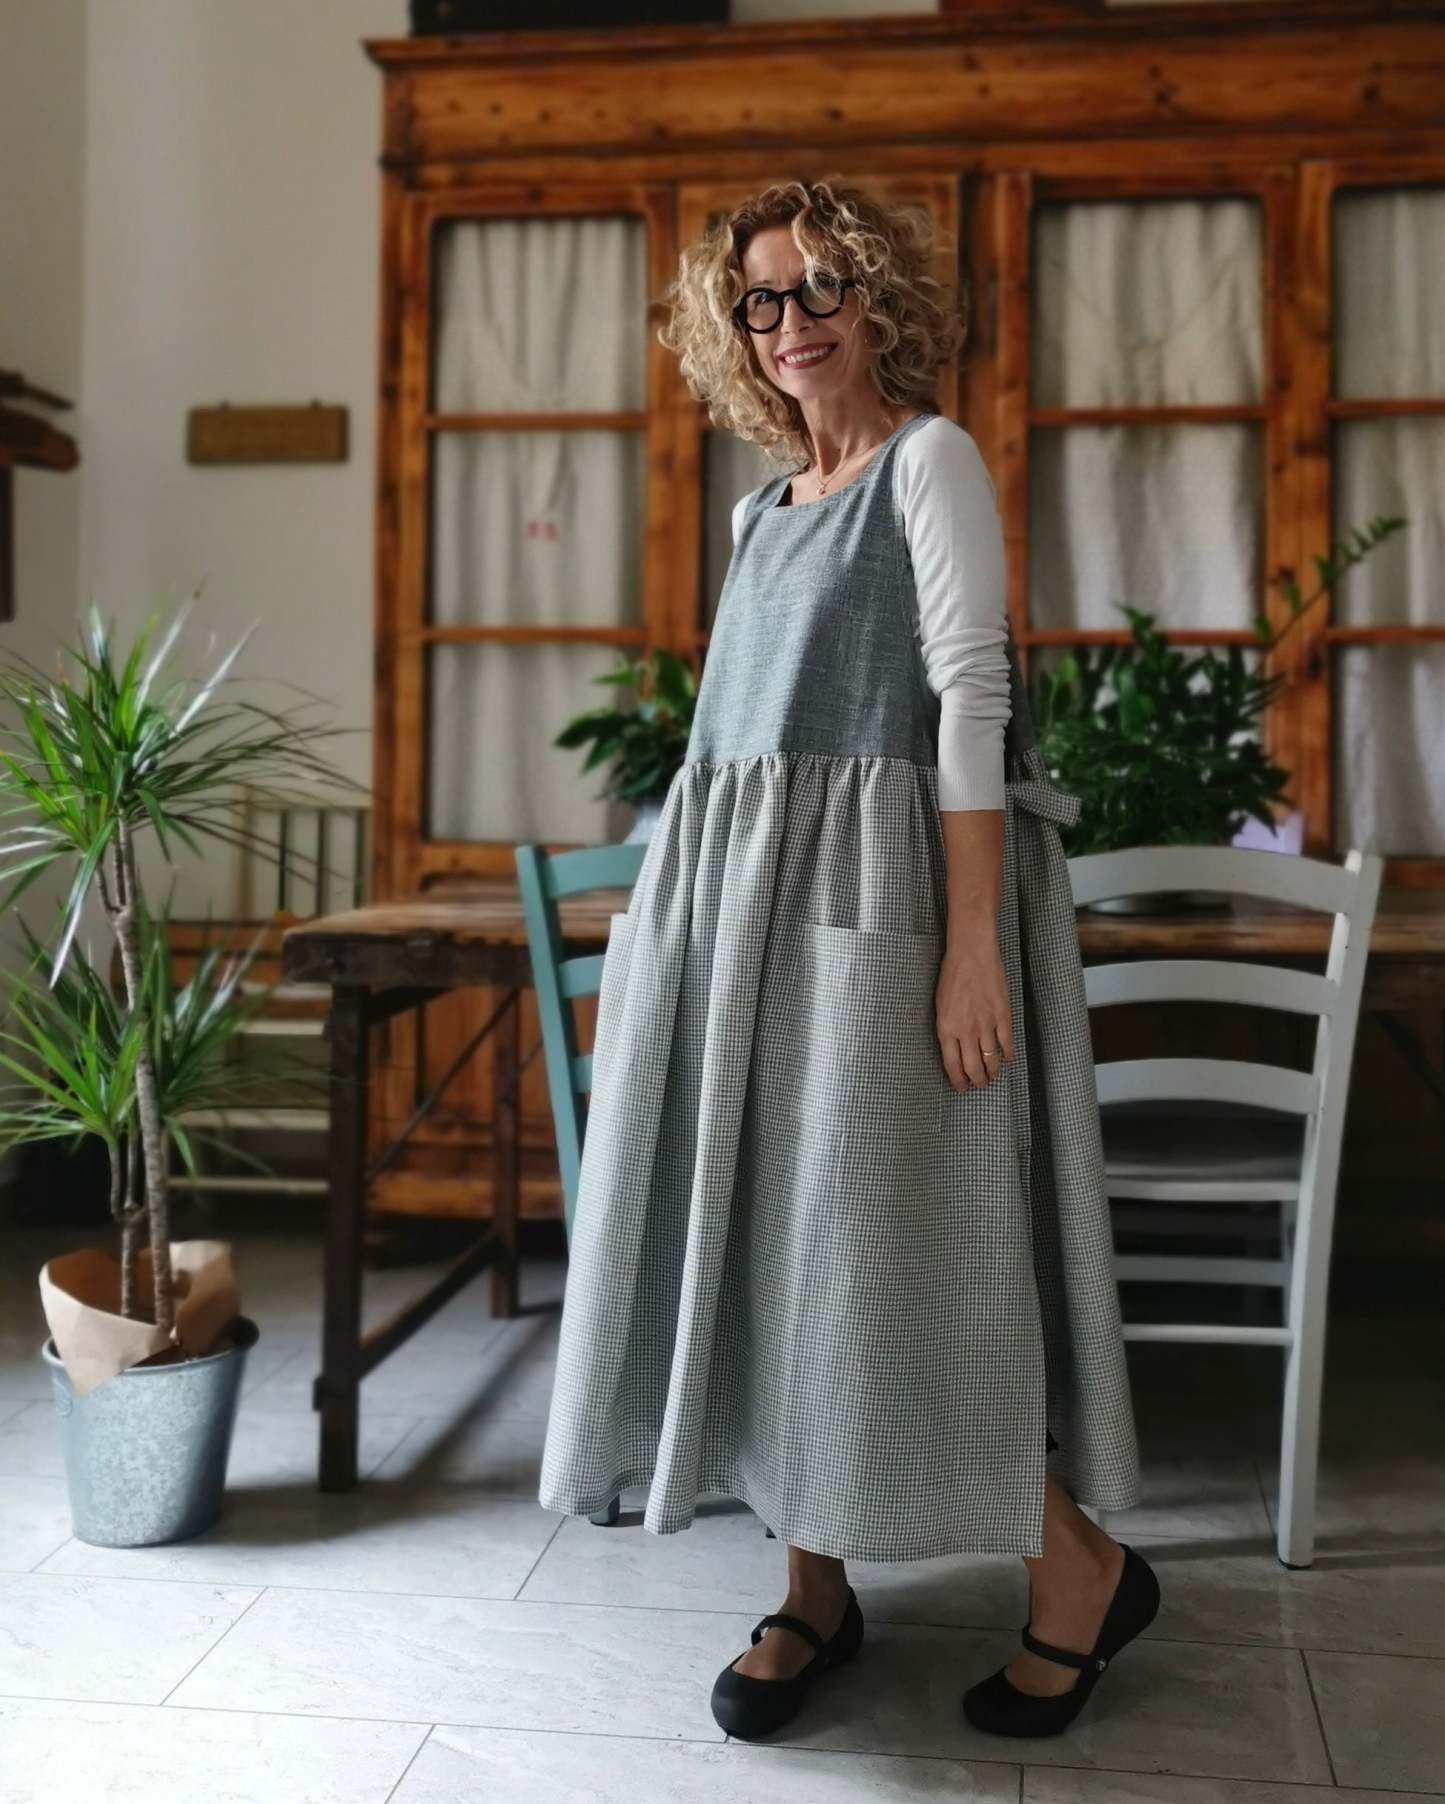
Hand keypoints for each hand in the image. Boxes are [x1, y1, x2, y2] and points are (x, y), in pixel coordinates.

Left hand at [935, 932, 1014, 1091]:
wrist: (972, 955)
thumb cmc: (952, 976)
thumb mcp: (940, 1006)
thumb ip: (948, 1029)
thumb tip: (954, 1048)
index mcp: (946, 1029)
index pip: (952, 1065)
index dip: (957, 1081)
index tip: (960, 1088)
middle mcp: (966, 1032)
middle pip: (973, 1068)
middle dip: (976, 1081)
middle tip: (978, 1085)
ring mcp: (986, 1025)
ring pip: (991, 1060)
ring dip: (992, 1072)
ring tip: (992, 1076)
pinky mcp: (1002, 1017)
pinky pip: (1007, 1044)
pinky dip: (1008, 1056)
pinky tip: (1007, 1059)